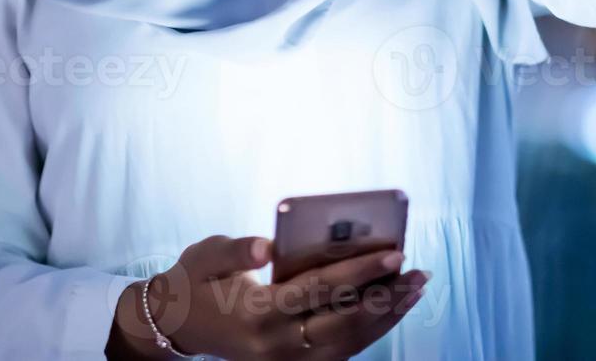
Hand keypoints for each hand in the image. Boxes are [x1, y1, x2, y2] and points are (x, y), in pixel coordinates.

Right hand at [107, 235, 429, 360]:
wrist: (177, 325)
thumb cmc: (195, 282)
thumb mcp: (205, 256)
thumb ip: (236, 250)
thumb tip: (266, 245)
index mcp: (257, 313)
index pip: (320, 289)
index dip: (360, 270)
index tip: (394, 253)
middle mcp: (276, 345)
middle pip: (344, 321)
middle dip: (386, 296)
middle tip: (419, 272)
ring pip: (349, 341)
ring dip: (387, 315)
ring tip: (416, 288)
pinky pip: (342, 350)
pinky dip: (371, 329)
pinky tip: (391, 307)